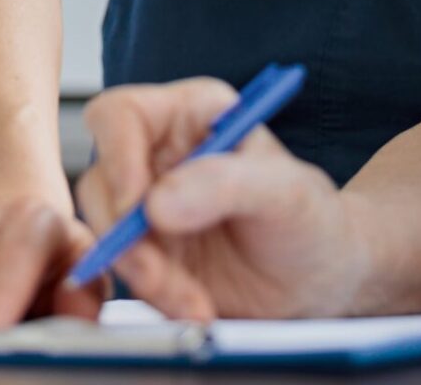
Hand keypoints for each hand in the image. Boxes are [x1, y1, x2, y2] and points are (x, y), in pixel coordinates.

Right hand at [75, 78, 366, 320]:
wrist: (318, 280)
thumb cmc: (310, 217)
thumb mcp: (287, 191)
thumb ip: (228, 184)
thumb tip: (158, 201)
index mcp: (193, 114)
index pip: (122, 114)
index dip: (116, 155)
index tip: (134, 206)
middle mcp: (162, 154)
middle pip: (101, 182)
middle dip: (126, 236)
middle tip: (159, 272)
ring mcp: (150, 207)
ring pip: (107, 236)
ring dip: (143, 275)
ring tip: (194, 299)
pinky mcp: (147, 254)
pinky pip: (123, 277)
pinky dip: (153, 299)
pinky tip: (194, 307)